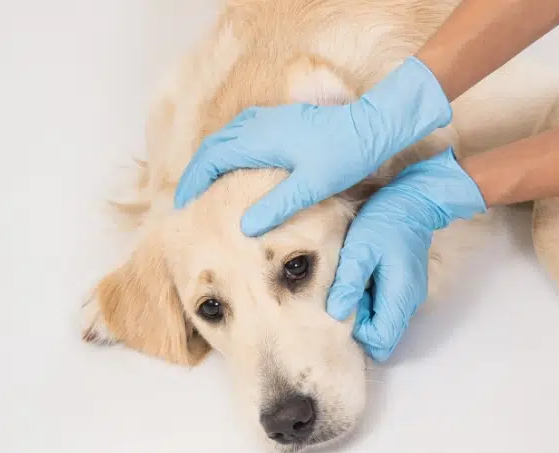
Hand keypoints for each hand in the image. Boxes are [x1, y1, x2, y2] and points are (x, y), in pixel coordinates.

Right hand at [173, 57, 452, 235]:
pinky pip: (245, 133)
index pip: (212, 158)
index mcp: (260, 138)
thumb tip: (244, 227)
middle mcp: (260, 123)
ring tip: (209, 186)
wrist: (375, 124)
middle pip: (214, 145)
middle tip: (189, 199)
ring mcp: (272, 118)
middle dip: (198, 171)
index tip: (183, 205)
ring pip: (229, 136)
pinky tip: (240, 170)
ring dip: (214, 159)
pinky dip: (231, 151)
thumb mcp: (312, 187)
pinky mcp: (285, 120)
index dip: (194, 181)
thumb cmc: (346, 155)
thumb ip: (276, 206)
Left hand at [325, 148, 486, 361]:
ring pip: (383, 323)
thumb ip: (348, 283)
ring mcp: (408, 295)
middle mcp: (408, 303)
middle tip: (344, 295)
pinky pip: (386, 307)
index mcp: (399, 298)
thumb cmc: (386, 222)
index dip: (357, 332)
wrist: (414, 200)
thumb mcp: (360, 250)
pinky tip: (361, 277)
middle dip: (359, 325)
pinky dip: (371, 300)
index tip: (343, 306)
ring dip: (364, 312)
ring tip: (351, 283)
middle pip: (382, 337)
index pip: (380, 342)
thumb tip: (336, 313)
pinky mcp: (405, 286)